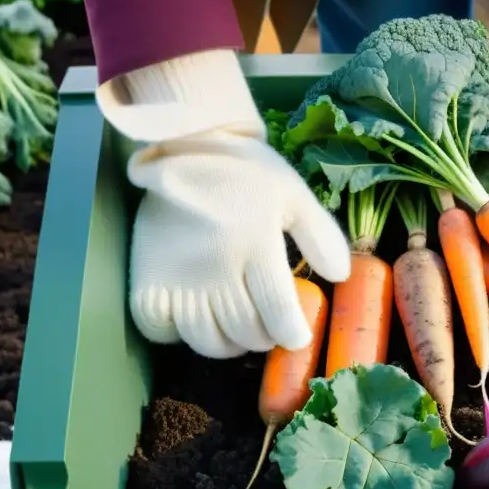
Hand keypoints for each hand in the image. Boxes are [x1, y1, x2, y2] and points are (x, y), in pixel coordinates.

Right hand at [127, 131, 350, 357]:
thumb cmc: (245, 174)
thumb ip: (321, 235)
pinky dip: (177, 334)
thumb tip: (341, 276)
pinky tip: (191, 318)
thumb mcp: (293, 194)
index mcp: (256, 245)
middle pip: (245, 332)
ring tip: (235, 330)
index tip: (296, 336)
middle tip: (266, 327)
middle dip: (262, 338)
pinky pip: (160, 329)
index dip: (292, 334)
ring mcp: (179, 276)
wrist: (183, 145)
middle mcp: (217, 267)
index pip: (278, 311)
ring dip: (226, 344)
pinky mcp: (148, 277)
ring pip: (205, 339)